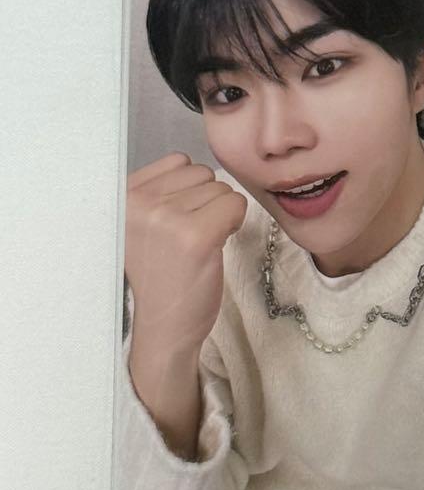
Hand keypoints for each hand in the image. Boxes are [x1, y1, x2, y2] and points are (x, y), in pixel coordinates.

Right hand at [124, 154, 246, 458]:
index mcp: (120, 196)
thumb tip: (194, 165)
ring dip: (220, 215)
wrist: (162, 327)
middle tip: (189, 238)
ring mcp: (166, 218)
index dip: (189, 191)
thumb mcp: (140, 226)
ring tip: (199, 245)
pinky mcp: (196, 235)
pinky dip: (235, 224)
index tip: (177, 223)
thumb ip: (157, 192)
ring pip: (222, 189)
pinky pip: (236, 204)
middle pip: (203, 174)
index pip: (178, 162)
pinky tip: (215, 246)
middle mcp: (138, 203)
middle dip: (206, 202)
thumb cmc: (157, 277)